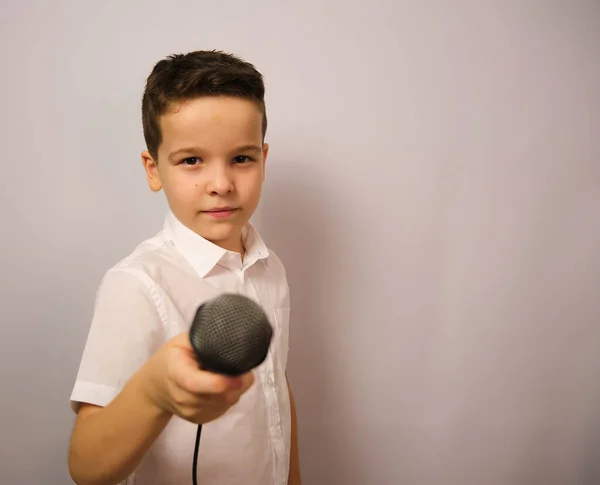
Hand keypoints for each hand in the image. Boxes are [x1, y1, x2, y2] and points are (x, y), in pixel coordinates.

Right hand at [140, 332, 254, 423]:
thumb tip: (228, 338)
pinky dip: (231, 395)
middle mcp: (183, 398)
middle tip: (237, 363)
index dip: (219, 382)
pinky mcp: (201, 419)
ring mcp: (192, 412)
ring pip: (228, 402)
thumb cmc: (171, 358)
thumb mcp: (182, 341)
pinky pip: (226, 407)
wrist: (156, 387)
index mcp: (176, 373)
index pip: (196, 383)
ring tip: (227, 372)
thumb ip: (204, 339)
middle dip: (237, 381)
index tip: (238, 377)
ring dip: (236, 387)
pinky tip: (223, 384)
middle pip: (219, 395)